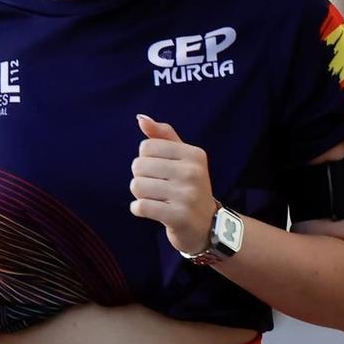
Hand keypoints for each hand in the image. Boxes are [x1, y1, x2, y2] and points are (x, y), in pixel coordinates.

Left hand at [130, 115, 218, 254]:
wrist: (207, 225)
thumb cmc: (189, 187)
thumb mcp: (183, 159)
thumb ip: (163, 136)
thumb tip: (141, 119)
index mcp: (195, 154)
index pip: (146, 147)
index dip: (146, 159)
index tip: (161, 171)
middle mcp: (193, 172)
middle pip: (138, 165)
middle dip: (141, 177)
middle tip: (158, 187)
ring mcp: (187, 195)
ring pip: (137, 186)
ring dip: (139, 195)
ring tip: (155, 199)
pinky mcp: (178, 216)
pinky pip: (141, 206)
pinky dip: (139, 209)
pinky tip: (151, 211)